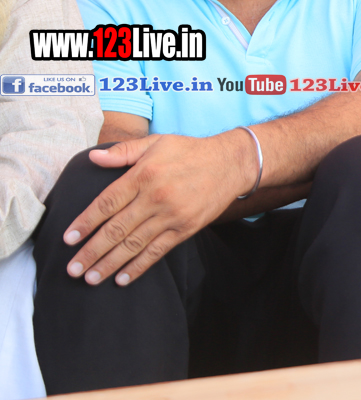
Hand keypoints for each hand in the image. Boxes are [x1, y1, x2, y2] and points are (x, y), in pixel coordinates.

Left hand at [62, 132, 256, 285]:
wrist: (232, 163)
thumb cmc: (190, 151)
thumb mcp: (157, 142)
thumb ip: (123, 151)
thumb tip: (93, 157)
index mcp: (144, 174)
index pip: (107, 203)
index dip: (85, 223)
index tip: (68, 239)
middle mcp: (156, 197)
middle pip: (116, 229)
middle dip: (91, 252)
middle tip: (72, 269)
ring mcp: (172, 215)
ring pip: (134, 245)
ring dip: (109, 264)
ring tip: (90, 278)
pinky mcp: (186, 228)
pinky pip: (158, 251)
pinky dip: (138, 267)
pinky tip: (122, 278)